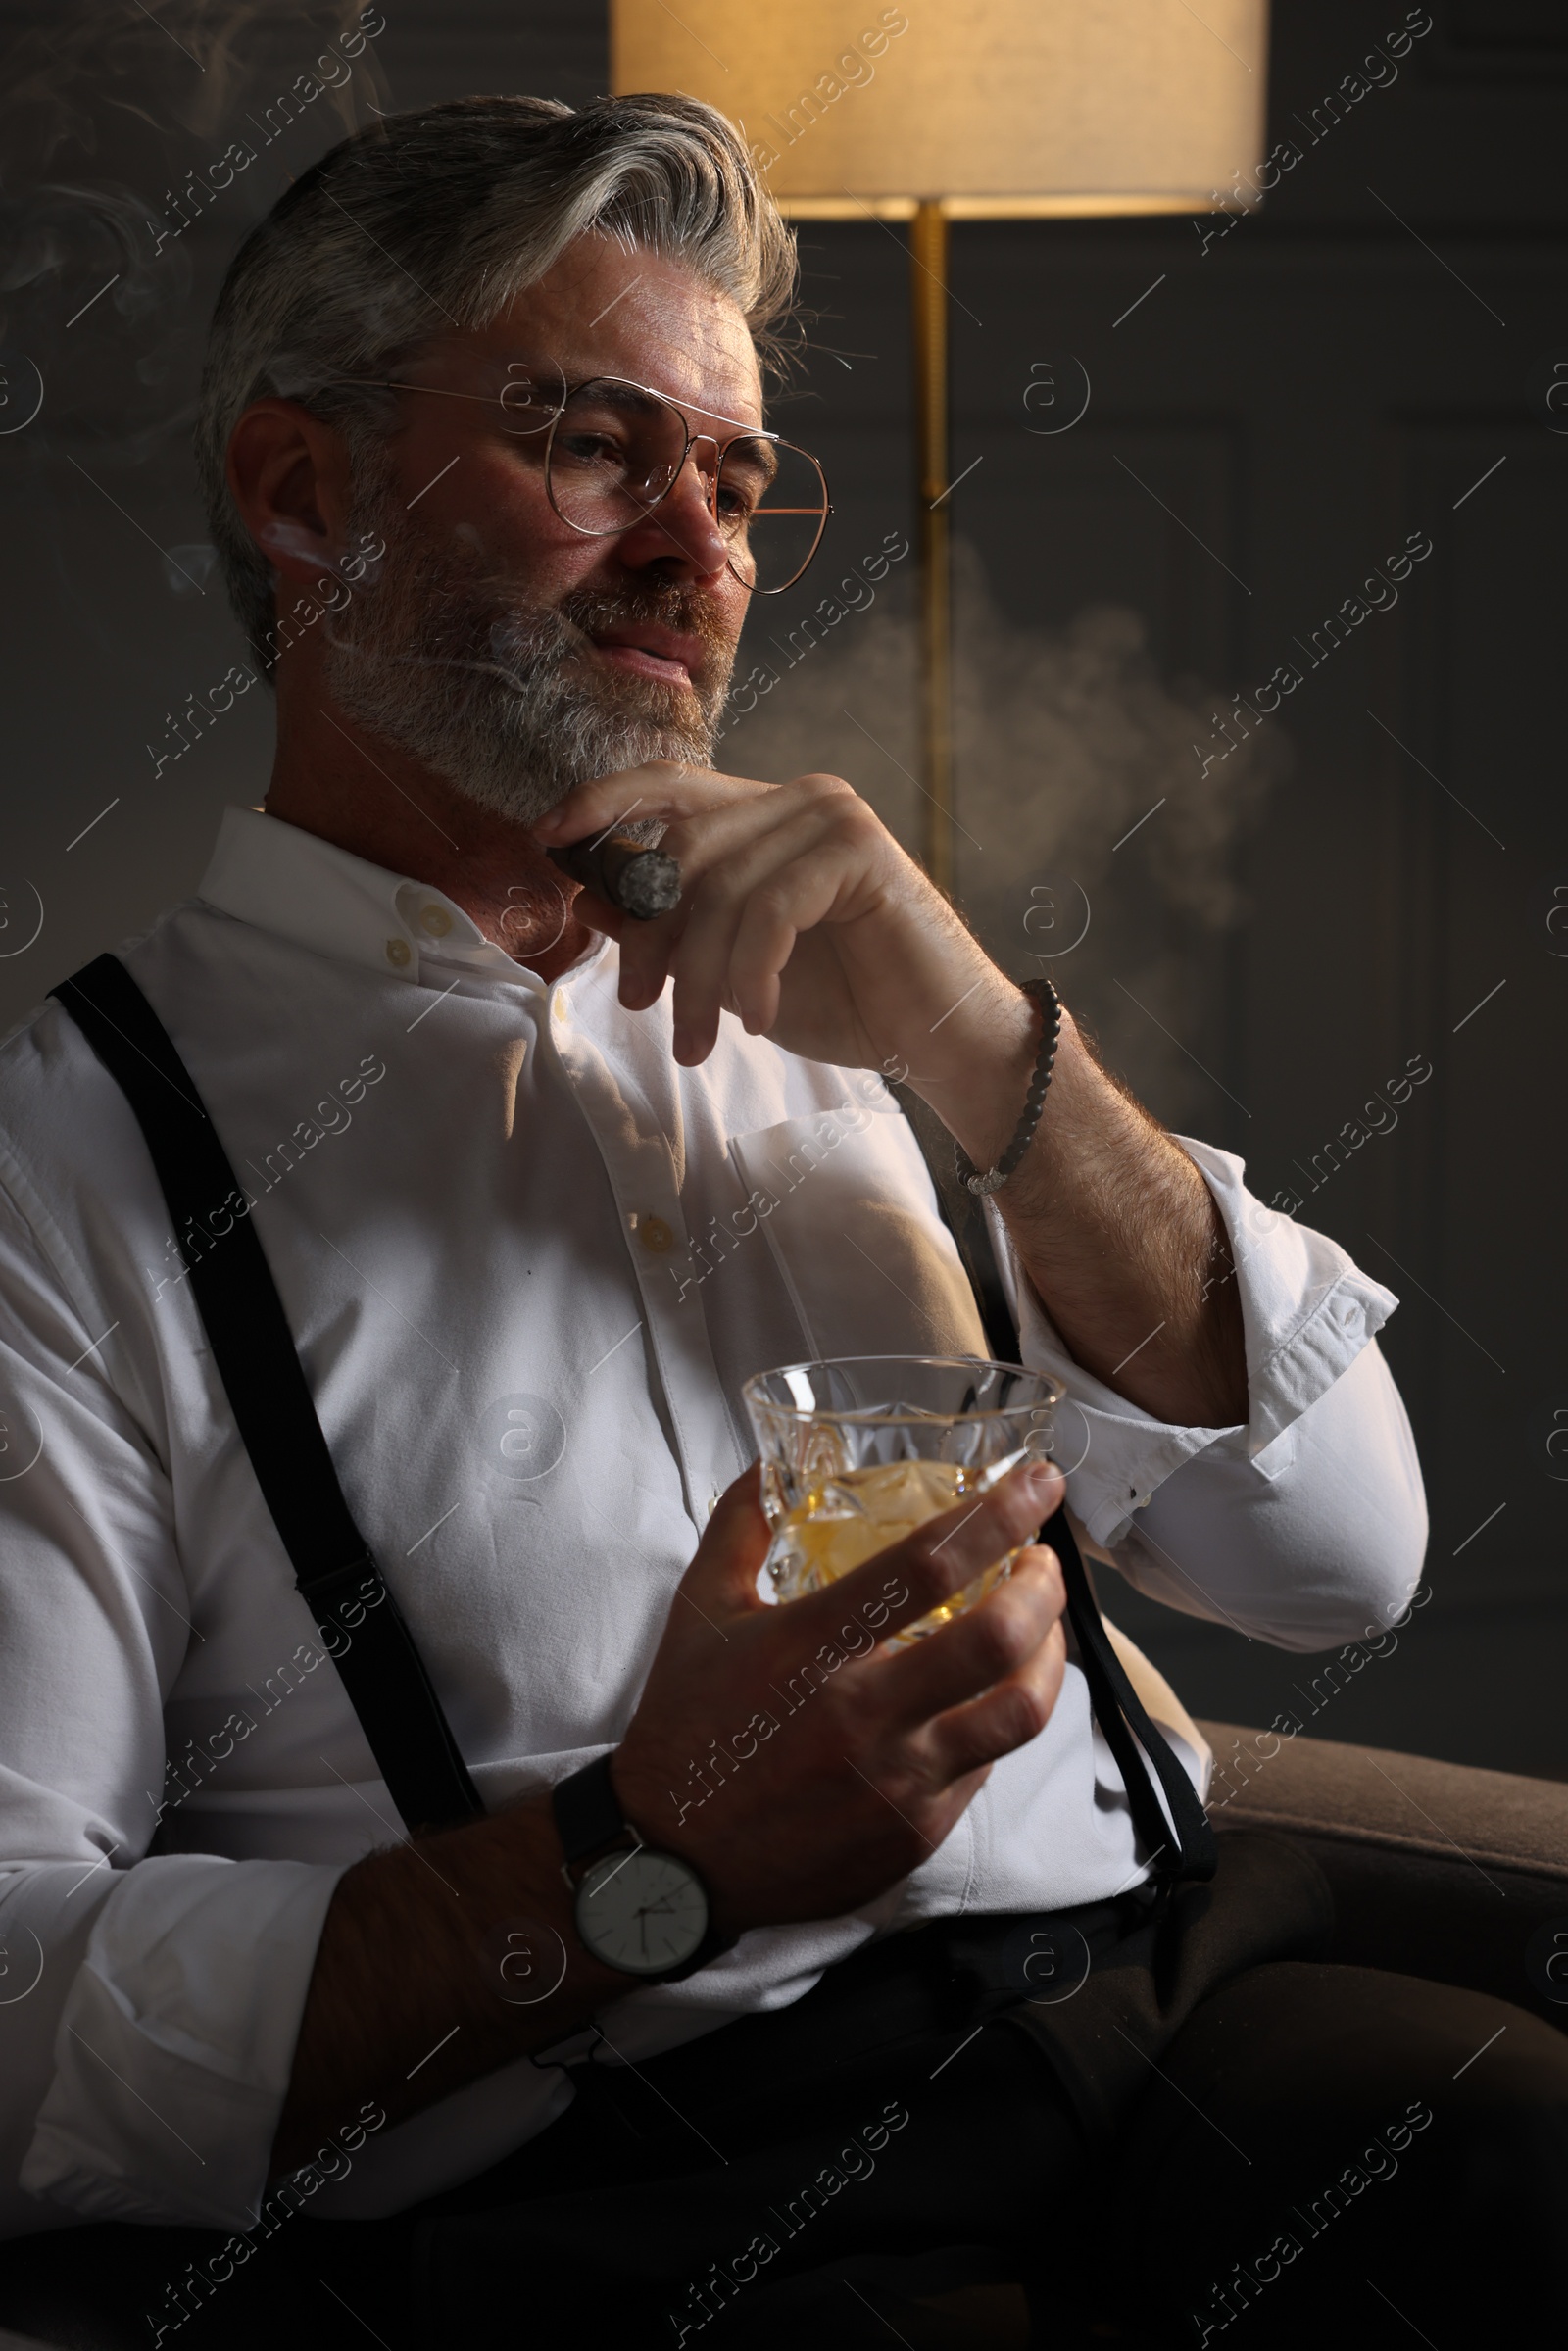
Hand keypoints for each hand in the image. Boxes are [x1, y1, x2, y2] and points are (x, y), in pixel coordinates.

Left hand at [532, 761, 1034, 1121]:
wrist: (938, 1039)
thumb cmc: (842, 1002)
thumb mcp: (731, 968)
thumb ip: (670, 926)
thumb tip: (588, 897)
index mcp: (766, 812)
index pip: (667, 784)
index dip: (601, 803)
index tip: (545, 840)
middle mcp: (800, 799)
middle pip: (680, 849)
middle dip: (648, 937)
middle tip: (641, 1005)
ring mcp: (834, 818)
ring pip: (719, 889)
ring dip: (697, 978)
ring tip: (697, 1040)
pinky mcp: (862, 853)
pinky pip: (768, 911)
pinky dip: (752, 974)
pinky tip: (763, 1019)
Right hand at [612, 1456, 1068, 1938]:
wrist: (671, 1859)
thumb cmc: (686, 1725)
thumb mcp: (700, 1609)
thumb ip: (742, 1524)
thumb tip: (773, 1461)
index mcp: (811, 1646)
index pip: (929, 1563)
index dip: (999, 1514)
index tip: (1038, 1483)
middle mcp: (863, 1714)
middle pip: (998, 1638)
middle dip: (1043, 1585)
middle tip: (1042, 1559)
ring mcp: (898, 1782)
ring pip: (1019, 1712)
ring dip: (1048, 1655)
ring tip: (1040, 1627)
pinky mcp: (915, 1834)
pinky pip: (987, 1767)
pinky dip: (998, 1718)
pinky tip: (986, 1695)